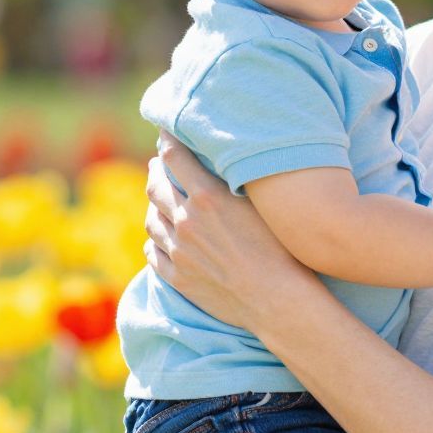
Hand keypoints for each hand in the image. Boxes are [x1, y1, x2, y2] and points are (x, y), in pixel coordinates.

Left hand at [143, 134, 320, 329]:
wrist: (277, 300)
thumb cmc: (281, 248)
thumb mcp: (261, 203)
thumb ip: (236, 181)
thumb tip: (226, 160)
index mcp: (207, 196)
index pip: (175, 157)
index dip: (167, 141)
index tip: (165, 132)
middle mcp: (186, 221)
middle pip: (156, 187)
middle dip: (156, 172)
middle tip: (159, 165)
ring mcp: (179, 251)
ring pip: (151, 220)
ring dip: (154, 206)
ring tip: (160, 202)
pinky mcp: (179, 278)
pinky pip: (154, 253)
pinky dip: (155, 240)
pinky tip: (161, 238)